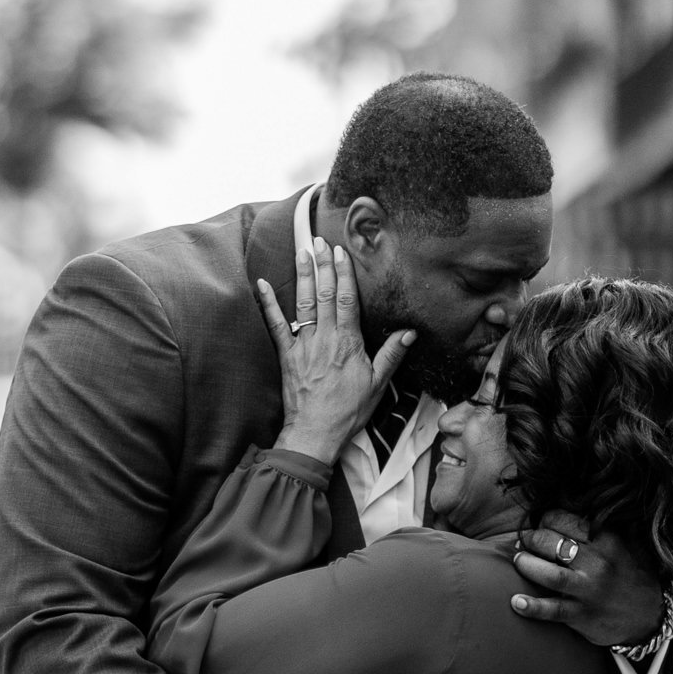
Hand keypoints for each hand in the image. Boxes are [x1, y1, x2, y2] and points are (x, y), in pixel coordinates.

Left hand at [255, 237, 411, 465]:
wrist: (315, 433)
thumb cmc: (348, 411)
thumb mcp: (378, 385)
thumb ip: (392, 355)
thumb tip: (409, 332)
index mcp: (349, 343)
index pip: (346, 301)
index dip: (343, 274)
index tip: (341, 253)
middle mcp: (325, 339)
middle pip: (324, 295)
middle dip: (322, 266)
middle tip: (319, 241)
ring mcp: (303, 346)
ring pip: (303, 304)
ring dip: (303, 276)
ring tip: (301, 252)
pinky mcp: (286, 356)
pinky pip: (276, 325)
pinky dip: (269, 304)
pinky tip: (263, 284)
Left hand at [511, 515, 667, 646]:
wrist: (650, 617)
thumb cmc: (632, 576)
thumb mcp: (627, 544)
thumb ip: (602, 528)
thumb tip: (573, 510)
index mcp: (607, 540)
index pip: (563, 519)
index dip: (545, 520)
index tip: (541, 526)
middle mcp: (597, 563)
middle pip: (549, 543)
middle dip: (530, 540)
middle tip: (524, 543)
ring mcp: (588, 590)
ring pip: (547, 574)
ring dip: (525, 564)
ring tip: (517, 561)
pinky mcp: (582, 615)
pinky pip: (552, 610)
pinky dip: (531, 607)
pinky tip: (516, 602)